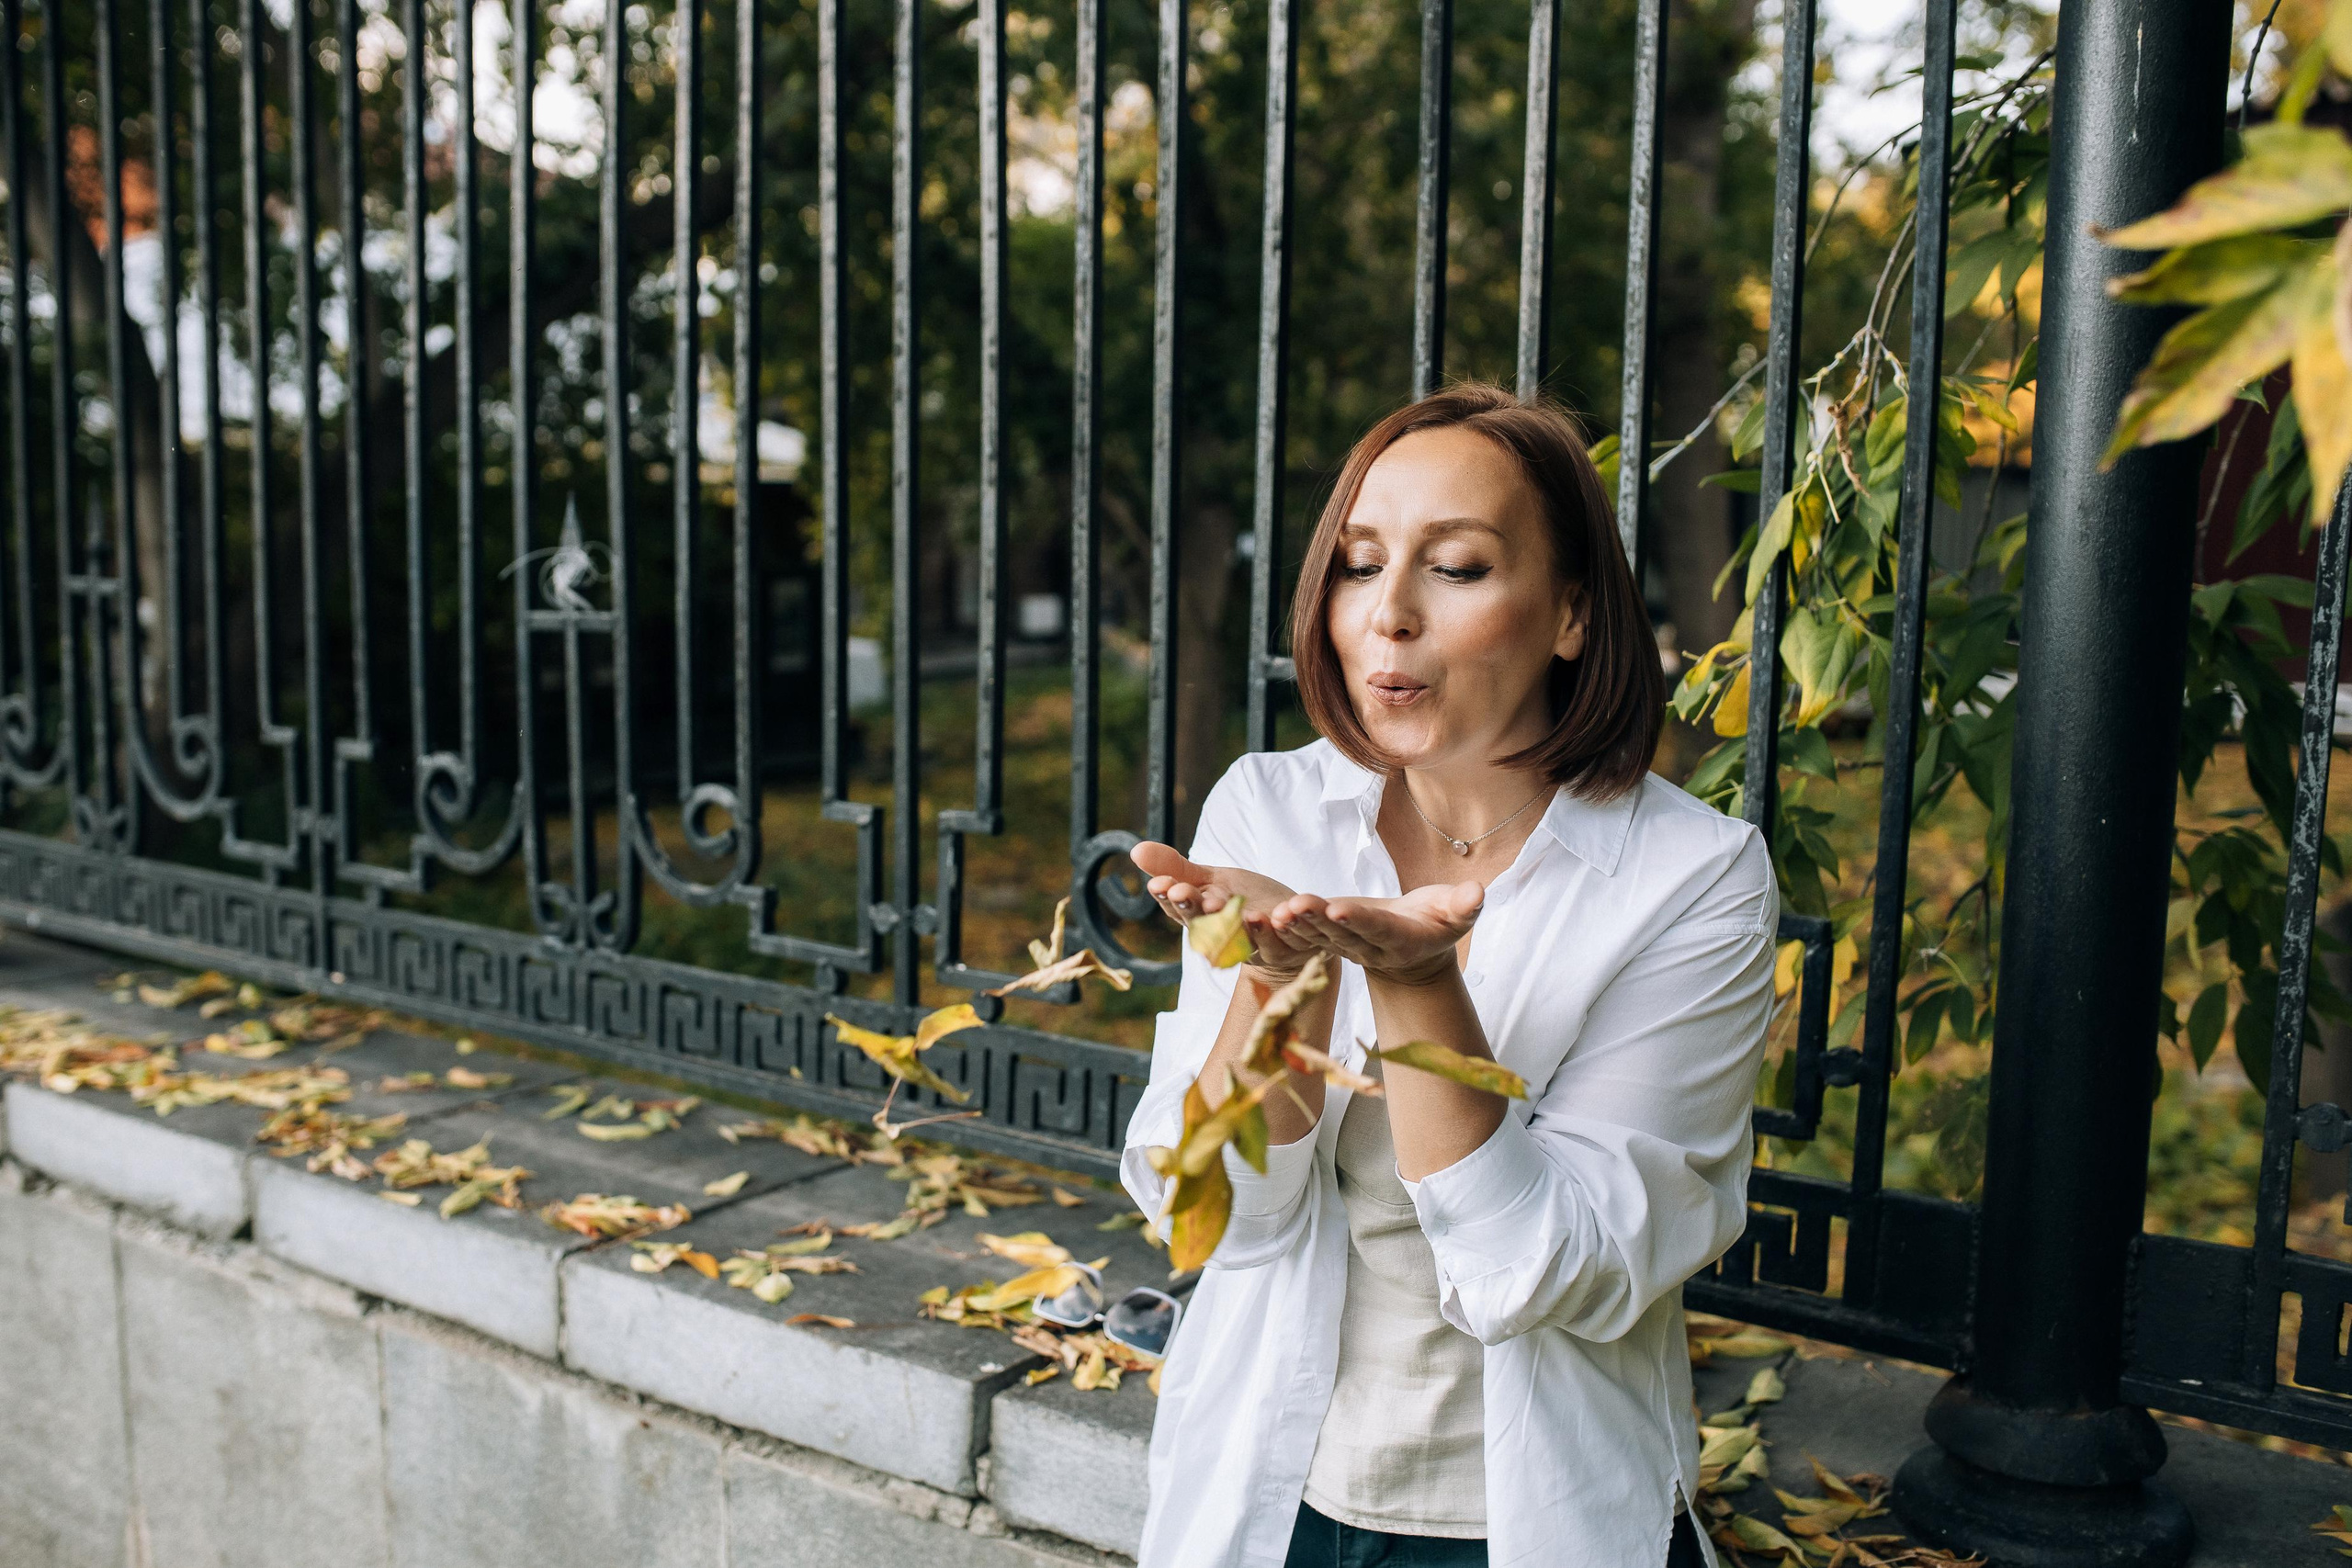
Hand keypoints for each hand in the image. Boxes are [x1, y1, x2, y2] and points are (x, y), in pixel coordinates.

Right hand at [1130, 842, 1321, 978]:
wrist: (1288, 926)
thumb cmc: (1242, 901)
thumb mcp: (1209, 881)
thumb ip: (1177, 869)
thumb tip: (1136, 849)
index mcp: (1206, 923)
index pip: (1184, 912)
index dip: (1173, 900)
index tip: (1162, 884)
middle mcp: (1232, 940)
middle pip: (1214, 930)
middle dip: (1202, 913)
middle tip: (1193, 896)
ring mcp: (1267, 946)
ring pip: (1256, 941)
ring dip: (1250, 928)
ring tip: (1250, 914)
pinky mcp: (1298, 943)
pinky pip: (1295, 936)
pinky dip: (1290, 924)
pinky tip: (1283, 912)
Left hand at [1270, 881, 1483, 986]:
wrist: (1418, 948)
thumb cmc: (1440, 921)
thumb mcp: (1458, 914)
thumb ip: (1465, 905)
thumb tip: (1478, 891)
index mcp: (1401, 940)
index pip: (1377, 928)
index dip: (1358, 920)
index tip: (1338, 909)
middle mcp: (1371, 948)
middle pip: (1342, 932)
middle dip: (1317, 919)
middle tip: (1295, 906)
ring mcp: (1349, 946)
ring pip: (1321, 935)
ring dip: (1298, 924)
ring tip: (1278, 912)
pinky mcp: (1334, 939)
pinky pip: (1311, 934)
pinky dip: (1293, 925)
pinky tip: (1273, 916)